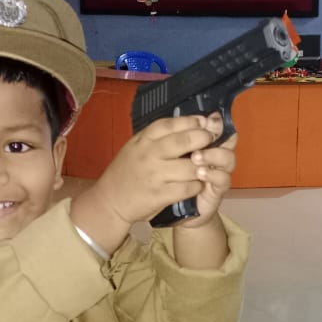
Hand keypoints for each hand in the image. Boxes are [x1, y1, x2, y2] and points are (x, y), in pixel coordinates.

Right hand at [71, 114, 228, 252]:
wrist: (110, 200)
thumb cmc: (127, 170)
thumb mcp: (136, 146)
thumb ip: (158, 136)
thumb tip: (190, 122)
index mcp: (143, 139)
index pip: (170, 124)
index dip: (190, 121)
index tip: (204, 122)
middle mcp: (149, 154)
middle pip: (183, 141)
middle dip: (203, 138)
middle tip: (211, 140)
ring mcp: (155, 175)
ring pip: (190, 166)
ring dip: (203, 165)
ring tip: (207, 164)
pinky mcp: (160, 195)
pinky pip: (188, 187)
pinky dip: (197, 185)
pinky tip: (198, 183)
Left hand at [177, 114, 237, 229]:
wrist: (171, 212)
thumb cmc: (168, 180)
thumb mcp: (166, 157)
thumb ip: (174, 139)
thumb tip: (178, 119)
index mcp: (203, 144)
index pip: (217, 127)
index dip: (216, 122)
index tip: (207, 119)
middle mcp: (214, 156)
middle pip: (227, 139)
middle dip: (215, 134)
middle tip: (202, 135)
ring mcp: (218, 172)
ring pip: (228, 158)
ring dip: (213, 155)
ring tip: (196, 158)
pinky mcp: (217, 190)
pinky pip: (223, 179)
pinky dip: (213, 174)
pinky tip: (200, 174)